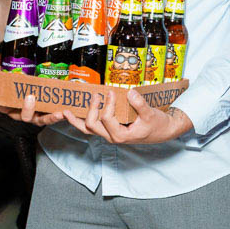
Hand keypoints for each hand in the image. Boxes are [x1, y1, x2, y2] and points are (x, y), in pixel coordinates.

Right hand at [0, 92, 67, 126]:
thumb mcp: (16, 93)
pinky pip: (56, 117)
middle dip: (27, 108)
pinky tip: (65, 113)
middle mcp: (26, 115)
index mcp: (14, 110)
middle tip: (30, 97)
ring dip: (50, 117)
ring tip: (58, 113)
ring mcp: (39, 117)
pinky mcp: (51, 116)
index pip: (2, 108)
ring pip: (44, 120)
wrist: (45, 97)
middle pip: (25, 116)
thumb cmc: (27, 95)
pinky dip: (60, 116)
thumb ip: (2, 93)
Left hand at [72, 89, 193, 144]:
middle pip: (92, 125)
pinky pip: (92, 128)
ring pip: (87, 130)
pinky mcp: (109, 131)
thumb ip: (139, 104)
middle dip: (91, 109)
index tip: (111, 92)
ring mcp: (109, 135)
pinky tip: (73, 115)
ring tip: (66, 111)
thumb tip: (130, 92)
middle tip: (95, 95)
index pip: (107, 118)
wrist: (163, 132)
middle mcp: (112, 137)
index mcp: (121, 135)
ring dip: (77, 120)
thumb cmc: (157, 125)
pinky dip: (81, 122)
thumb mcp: (151, 114)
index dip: (107, 104)